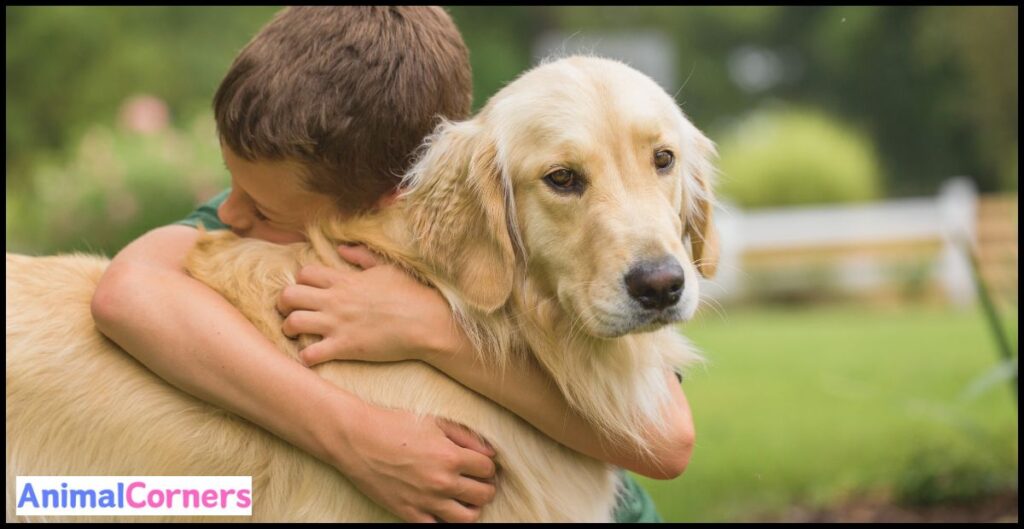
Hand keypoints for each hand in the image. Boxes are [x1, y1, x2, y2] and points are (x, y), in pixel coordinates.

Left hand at [277, 245, 467, 365]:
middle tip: (290, 312)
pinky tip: (312, 357)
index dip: (300, 282)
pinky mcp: (344, 347)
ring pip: (292, 323)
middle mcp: (335, 300)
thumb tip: (342, 248)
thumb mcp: (387, 267)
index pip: (304, 274)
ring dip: (289, 330)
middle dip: (283, 304)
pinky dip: (305, 357)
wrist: (426, 322)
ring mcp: (338, 324)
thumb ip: (362, 256)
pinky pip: (310, 354)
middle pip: (288, 295)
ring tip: (296, 335)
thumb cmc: (411, 294)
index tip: (307, 292)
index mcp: (344, 280)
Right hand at [322, 399, 497, 521]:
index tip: (479, 464)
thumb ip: (467, 437)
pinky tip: (442, 509)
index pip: (488, 470)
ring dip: (471, 508)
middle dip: (485, 487)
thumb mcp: (435, 422)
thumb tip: (491, 453)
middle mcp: (442, 481)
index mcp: (450, 456)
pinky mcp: (408, 513)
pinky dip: (444, 521)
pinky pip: (437, 528)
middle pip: (484, 495)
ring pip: (468, 518)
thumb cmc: (395, 425)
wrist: (356, 439)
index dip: (487, 466)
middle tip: (476, 481)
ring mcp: (425, 500)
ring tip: (463, 498)